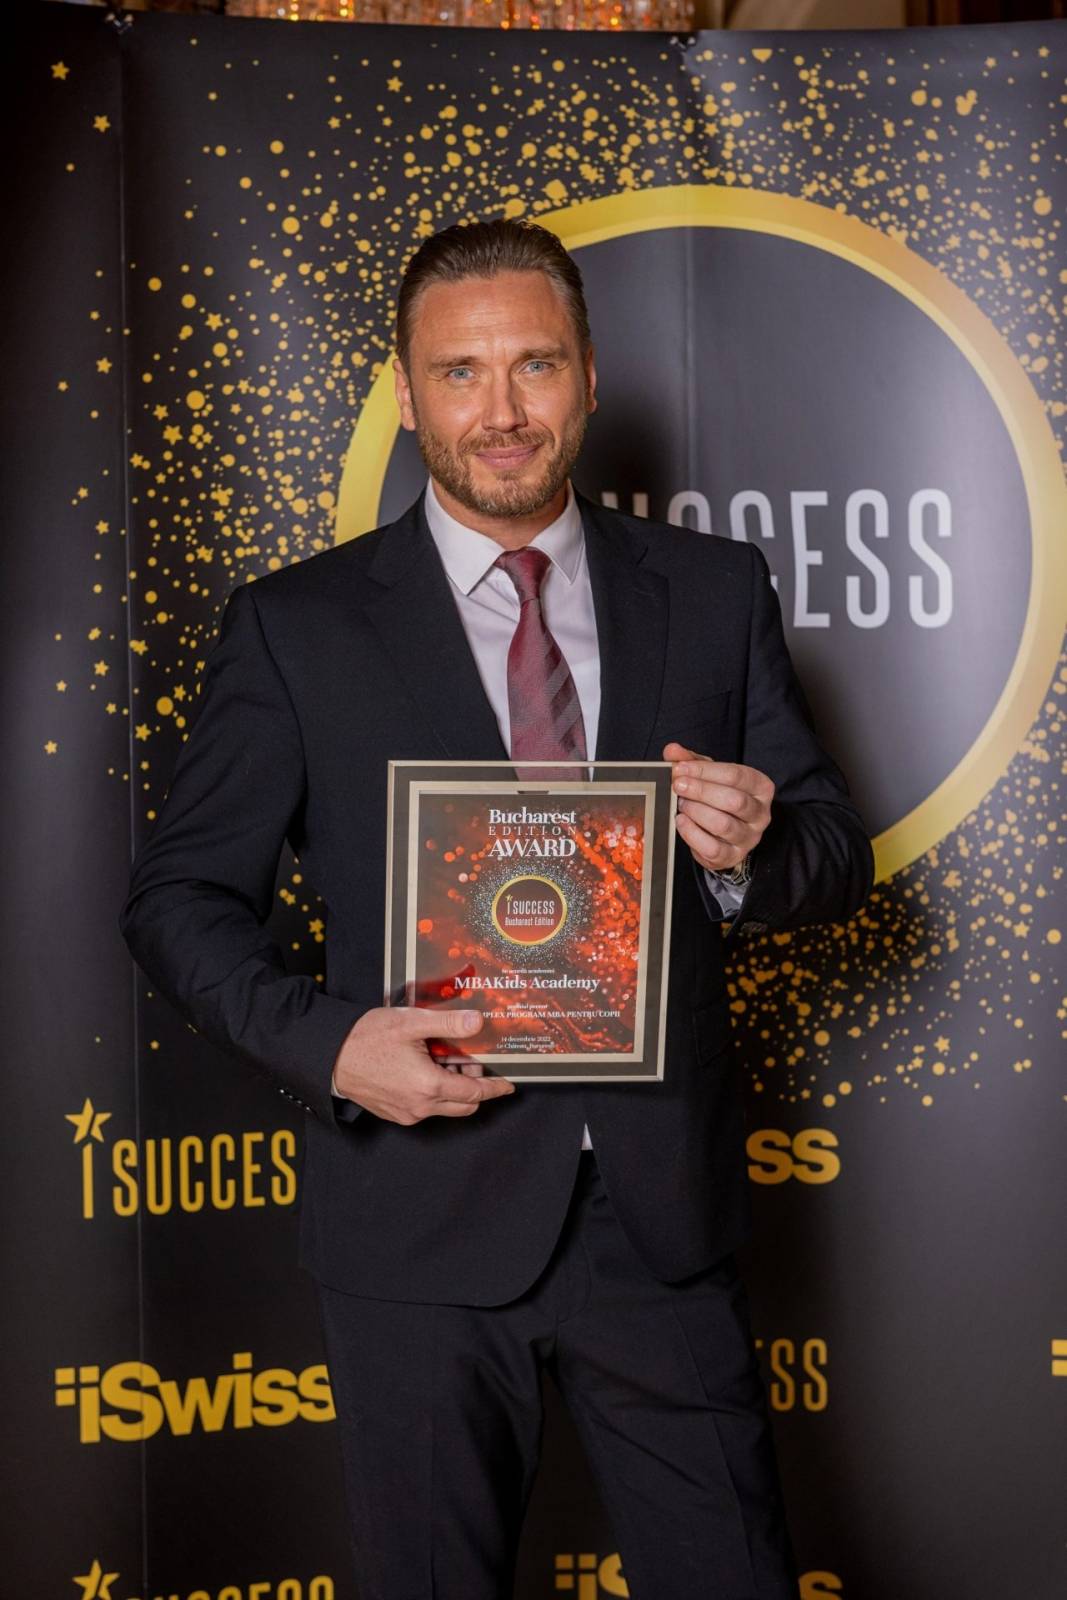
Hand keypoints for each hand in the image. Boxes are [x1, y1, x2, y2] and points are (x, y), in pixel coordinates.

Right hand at [331, 1006, 515, 1124]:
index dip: (495, 1088)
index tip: (508, 1084)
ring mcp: (406, 1114)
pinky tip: (424, 1069)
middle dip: (474, 1086)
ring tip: (442, 1059)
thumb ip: (448, 1023)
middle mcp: (420, 1107)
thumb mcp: (411, 1023)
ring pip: (445, 1108)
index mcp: (429, 1086)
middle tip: (467, 1059)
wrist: (329, 1057)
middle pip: (464, 1105)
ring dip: (453, 1089)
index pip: (475, 1094)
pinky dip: (434, 1093)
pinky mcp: (394, 1115)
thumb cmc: (366, 1039)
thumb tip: (477, 1022)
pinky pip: (425, 1109)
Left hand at [663, 741, 773, 873]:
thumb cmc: (718, 798)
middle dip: (701, 791)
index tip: (680, 768)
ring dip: (696, 811)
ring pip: (723, 825)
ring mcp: (749, 837)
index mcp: (761, 787)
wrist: (723, 833)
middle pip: (733, 801)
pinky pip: (712, 848)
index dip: (704, 771)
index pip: (736, 775)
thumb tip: (672, 751)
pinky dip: (692, 834)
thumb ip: (691, 761)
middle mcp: (760, 814)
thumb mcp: (709, 774)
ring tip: (681, 804)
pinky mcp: (733, 856)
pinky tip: (681, 821)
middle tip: (678, 785)